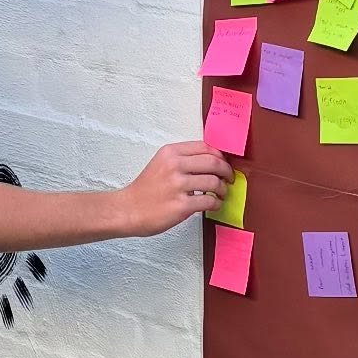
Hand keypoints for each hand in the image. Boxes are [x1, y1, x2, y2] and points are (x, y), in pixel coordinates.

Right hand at [119, 141, 234, 236]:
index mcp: (170, 152)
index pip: (205, 147)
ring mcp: (178, 185)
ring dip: (223, 189)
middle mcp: (174, 165)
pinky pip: (209, 201)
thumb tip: (211, 162)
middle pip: (214, 162)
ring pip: (214, 182)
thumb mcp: (160, 163)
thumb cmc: (145, 190)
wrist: (127, 210)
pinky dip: (216, 203)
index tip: (224, 164)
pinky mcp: (181, 205)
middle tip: (229, 178)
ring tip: (221, 194)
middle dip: (227, 171)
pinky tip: (214, 205)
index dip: (220, 156)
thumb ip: (182, 159)